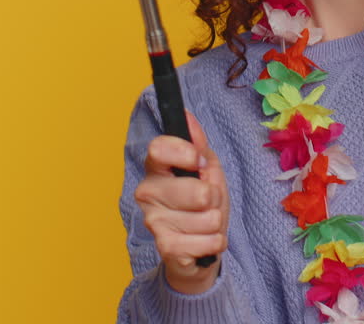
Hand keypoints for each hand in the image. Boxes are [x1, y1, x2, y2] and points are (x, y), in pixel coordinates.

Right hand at [133, 110, 229, 293]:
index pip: (158, 148)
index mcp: (156, 169)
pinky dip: (215, 242)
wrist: (197, 248)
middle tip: (206, 202)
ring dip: (216, 222)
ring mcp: (154, 222)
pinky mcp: (166, 248)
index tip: (199, 162)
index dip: (185, 153)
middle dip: (214, 198)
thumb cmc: (201, 205)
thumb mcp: (206, 169)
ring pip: (208, 217)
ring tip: (204, 223)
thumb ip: (198, 144)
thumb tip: (187, 116)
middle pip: (197, 191)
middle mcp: (148, 193)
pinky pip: (209, 240)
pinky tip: (202, 241)